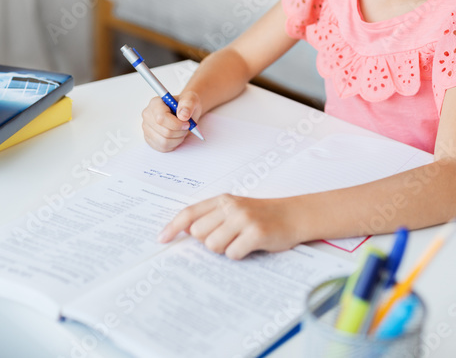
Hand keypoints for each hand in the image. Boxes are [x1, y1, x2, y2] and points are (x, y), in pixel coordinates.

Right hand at [141, 90, 201, 152]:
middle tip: (186, 126)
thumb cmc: (186, 105)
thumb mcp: (191, 99)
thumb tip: (183, 115)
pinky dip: (174, 144)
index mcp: (155, 103)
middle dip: (180, 132)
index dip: (176, 124)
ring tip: (182, 131)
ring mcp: (147, 128)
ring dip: (178, 139)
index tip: (187, 123)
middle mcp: (147, 115)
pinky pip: (163, 147)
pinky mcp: (149, 139)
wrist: (184, 112)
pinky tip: (177, 136)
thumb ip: (188, 103)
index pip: (161, 118)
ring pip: (164, 142)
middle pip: (164, 132)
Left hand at [157, 194, 304, 259]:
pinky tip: (250, 246)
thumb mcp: (235, 209)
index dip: (172, 227)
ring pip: (213, 245)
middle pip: (198, 234)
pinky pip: (232, 254)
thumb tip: (184, 231)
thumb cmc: (262, 215)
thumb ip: (212, 216)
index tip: (161, 240)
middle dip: (208, 241)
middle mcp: (231, 207)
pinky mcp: (256, 233)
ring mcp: (243, 219)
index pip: (190, 213)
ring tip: (239, 242)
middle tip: (227, 238)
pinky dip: (239, 255)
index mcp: (223, 200)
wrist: (294, 215)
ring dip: (224, 249)